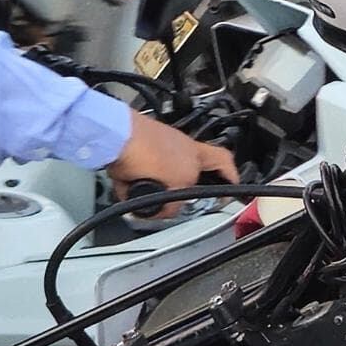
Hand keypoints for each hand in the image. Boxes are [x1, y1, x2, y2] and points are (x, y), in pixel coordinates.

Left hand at [108, 115, 238, 216]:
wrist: (114, 135)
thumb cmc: (144, 149)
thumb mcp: (175, 186)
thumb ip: (175, 203)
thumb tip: (167, 209)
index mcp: (195, 153)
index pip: (222, 162)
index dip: (229, 176)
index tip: (232, 188)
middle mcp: (178, 147)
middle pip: (182, 177)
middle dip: (171, 192)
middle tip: (167, 203)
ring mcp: (154, 147)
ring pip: (155, 179)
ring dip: (146, 188)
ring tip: (137, 192)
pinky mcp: (132, 150)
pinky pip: (134, 175)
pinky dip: (129, 184)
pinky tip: (124, 186)